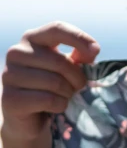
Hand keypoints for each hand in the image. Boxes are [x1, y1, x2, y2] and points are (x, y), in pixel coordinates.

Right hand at [1, 21, 99, 141]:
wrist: (28, 119)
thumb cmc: (50, 88)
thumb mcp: (66, 68)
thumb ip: (78, 56)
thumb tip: (93, 50)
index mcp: (31, 39)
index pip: (56, 29)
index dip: (79, 38)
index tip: (96, 51)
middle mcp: (16, 52)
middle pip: (60, 61)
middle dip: (77, 78)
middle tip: (78, 87)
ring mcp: (10, 75)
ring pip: (55, 82)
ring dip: (68, 93)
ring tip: (64, 96)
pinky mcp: (10, 98)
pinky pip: (48, 99)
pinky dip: (60, 105)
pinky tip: (55, 107)